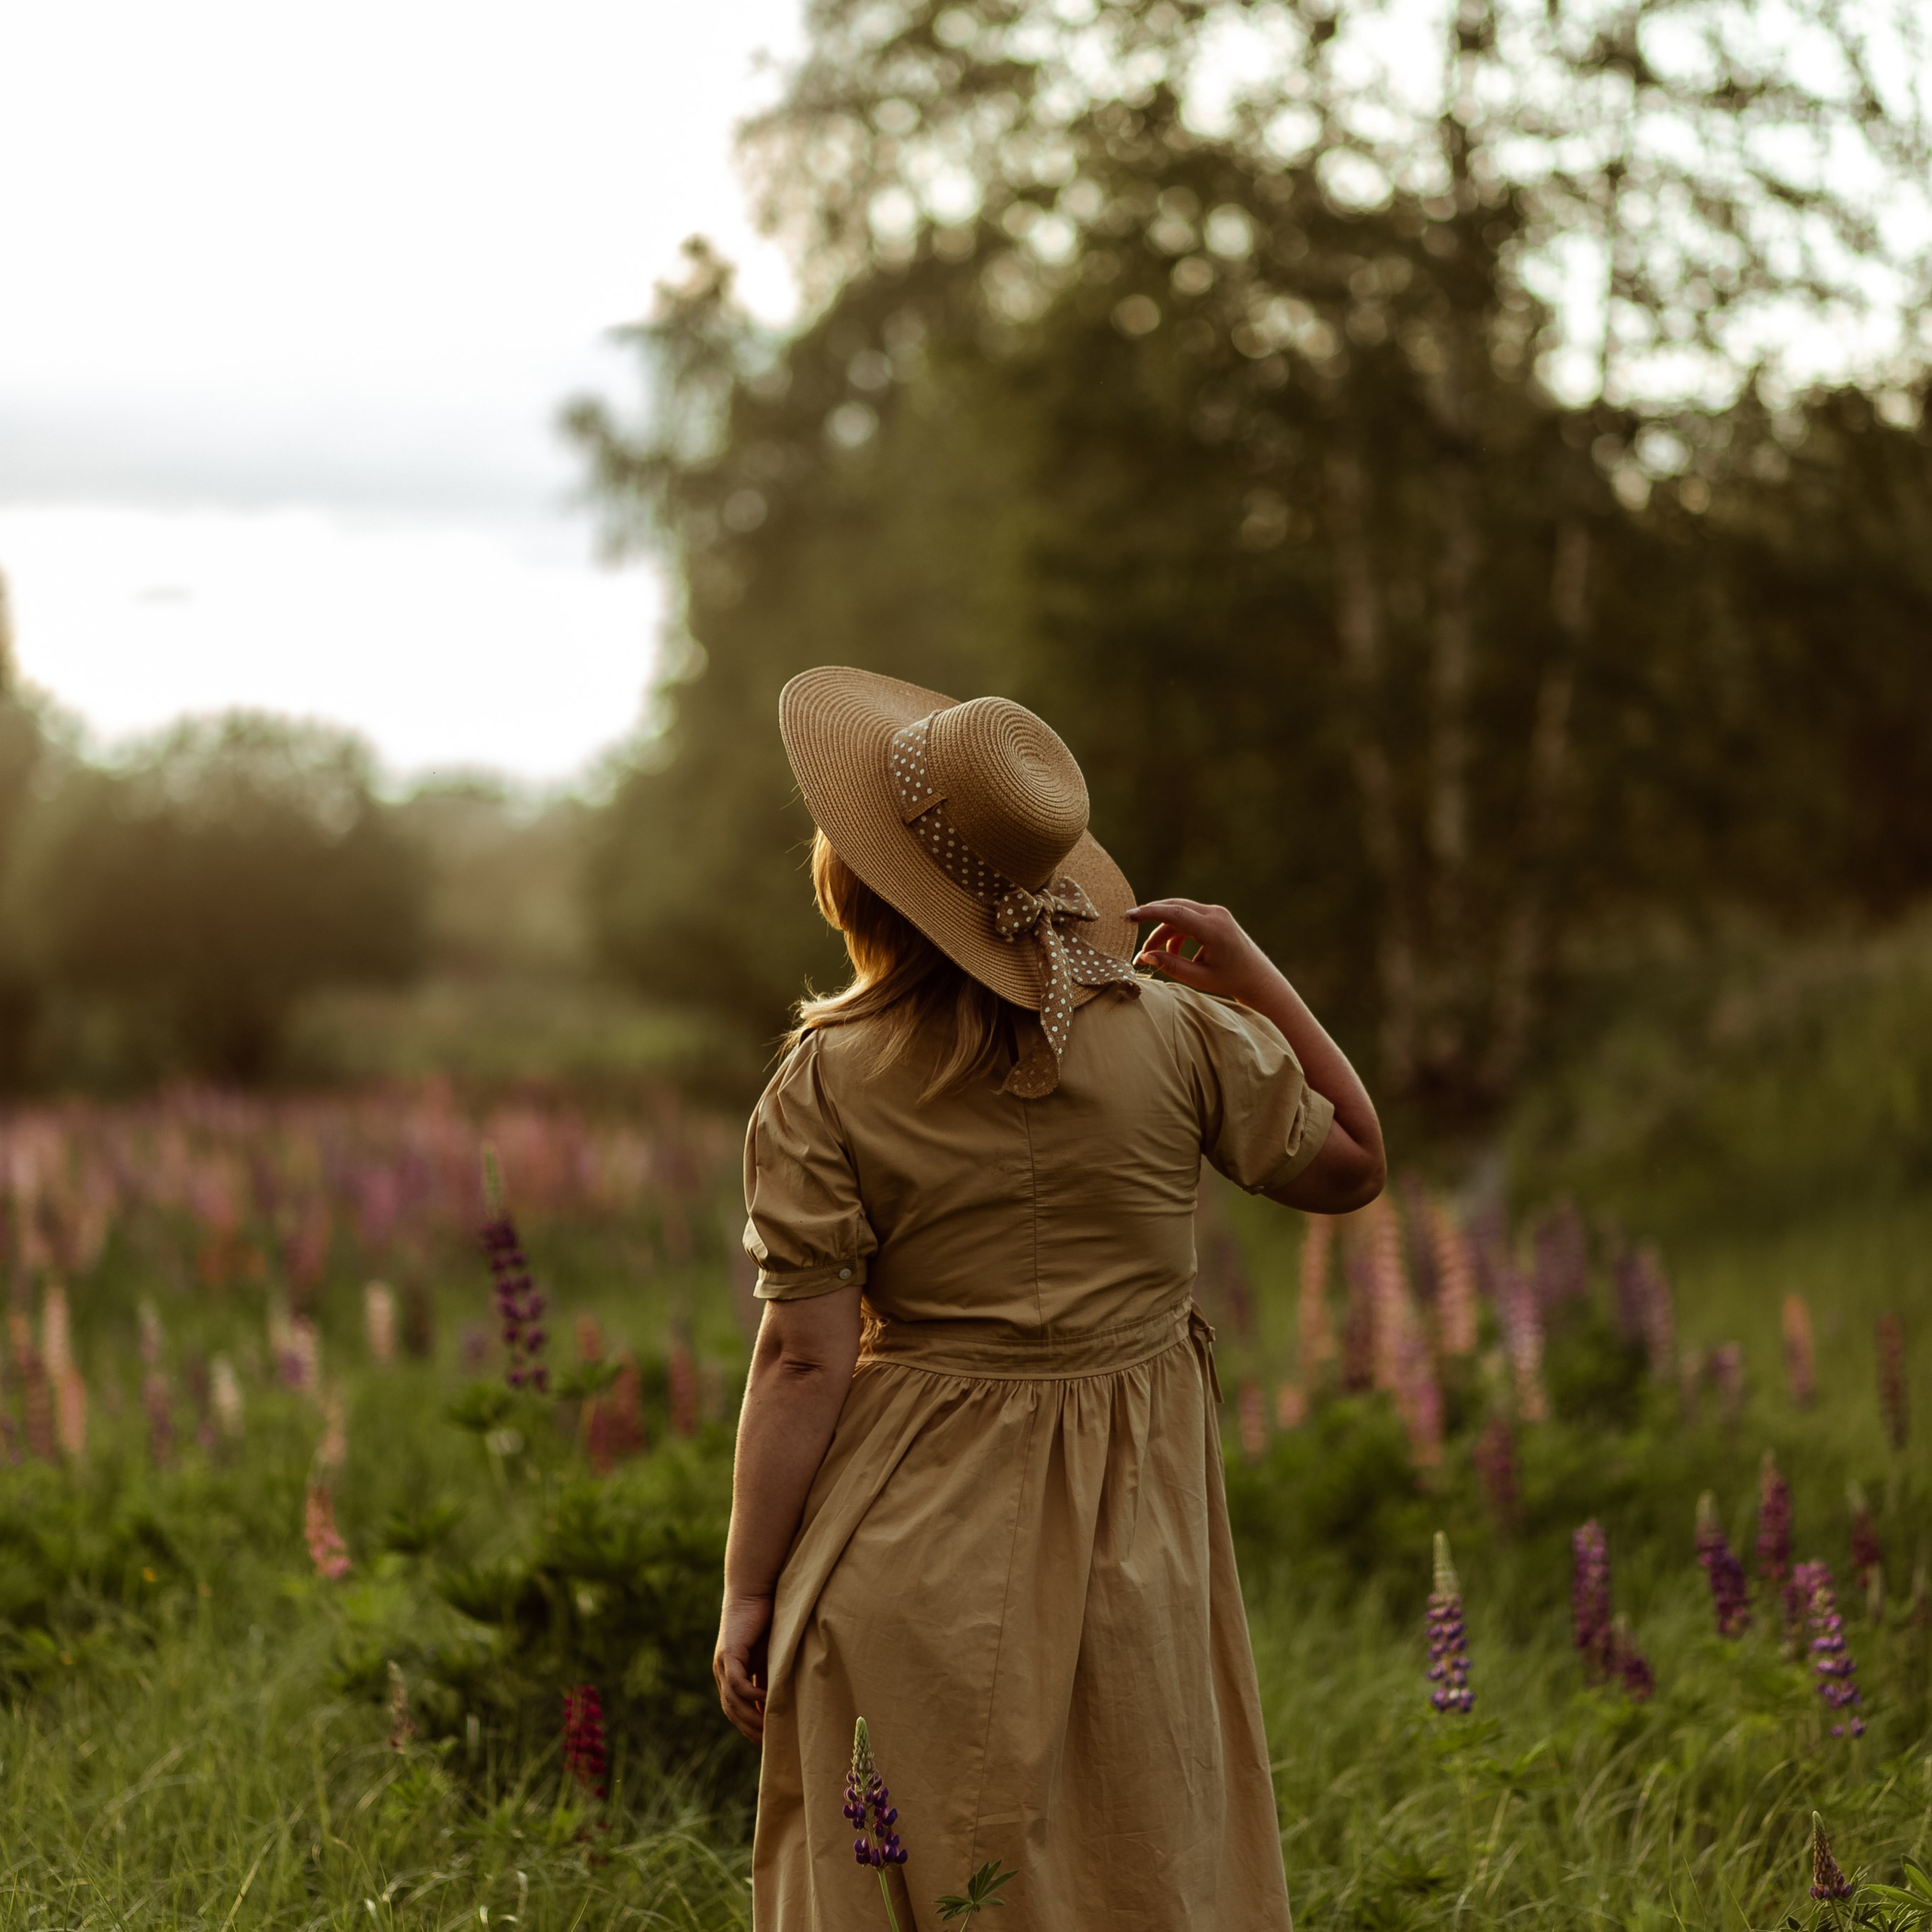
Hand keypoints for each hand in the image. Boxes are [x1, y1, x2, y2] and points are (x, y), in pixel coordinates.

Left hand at [714, 1589, 773, 1743]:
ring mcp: (723, 1663)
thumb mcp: (769, 1654)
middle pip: (731, 1710)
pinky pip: (737, 1683)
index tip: (766, 1741)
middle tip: (767, 1744)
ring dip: (750, 1717)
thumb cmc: (765, 1618)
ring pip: (733, 1700)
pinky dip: (751, 1695)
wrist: (754, 1590)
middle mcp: (722, 1671)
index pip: (735, 1708)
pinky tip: (767, 1701)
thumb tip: (779, 1702)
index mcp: (729, 1673)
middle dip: (748, 1728)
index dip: (748, 1726)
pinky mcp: (729, 1653)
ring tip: (769, 1727)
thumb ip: (770, 1675)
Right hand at [1126, 898, 1279, 1006]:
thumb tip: (1146, 956)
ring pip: (1179, 914)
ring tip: (1151, 955)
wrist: (1257, 978)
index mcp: (1213, 929)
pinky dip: (1176, 933)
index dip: (1149, 913)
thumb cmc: (1230, 980)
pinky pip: (1188, 919)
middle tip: (1129, 925)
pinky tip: (1173, 953)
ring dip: (1163, 932)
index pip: (1174, 913)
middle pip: (1174, 908)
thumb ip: (1171, 966)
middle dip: (1151, 918)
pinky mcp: (1215, 917)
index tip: (1129, 916)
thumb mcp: (1198, 978)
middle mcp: (1215, 915)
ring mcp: (1216, 913)